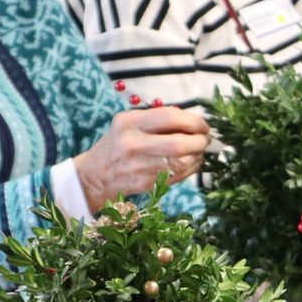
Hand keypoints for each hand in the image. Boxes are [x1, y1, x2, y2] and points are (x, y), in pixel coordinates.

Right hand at [74, 108, 209, 210]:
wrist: (95, 175)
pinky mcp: (147, 184)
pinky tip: (192, 162)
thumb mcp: (129, 124)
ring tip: (199, 151)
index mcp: (129, 123)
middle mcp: (134, 144)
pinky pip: (178, 175)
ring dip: (198, 156)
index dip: (193, 121)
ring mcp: (140, 167)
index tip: (203, 125)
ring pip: (182, 162)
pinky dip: (192, 168)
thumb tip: (193, 121)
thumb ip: (157, 120)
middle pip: (178, 143)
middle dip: (200, 141)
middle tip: (205, 139)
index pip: (170, 117)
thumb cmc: (118, 144)